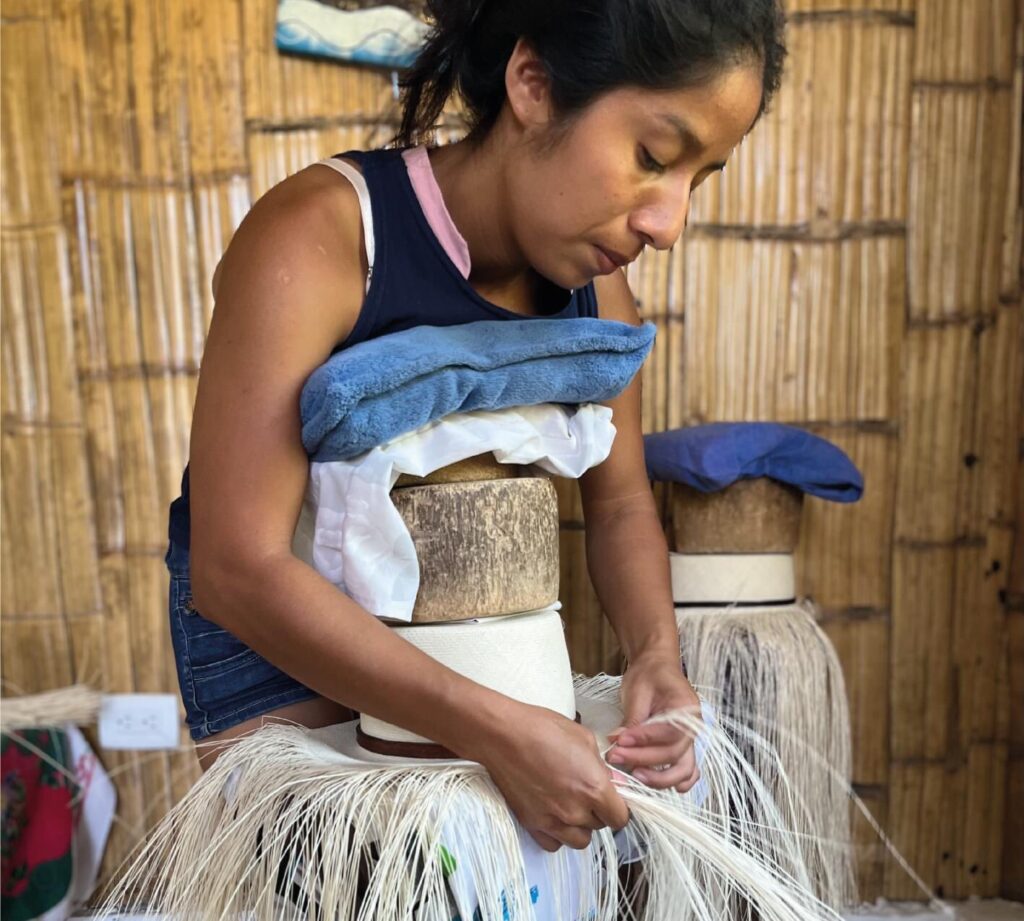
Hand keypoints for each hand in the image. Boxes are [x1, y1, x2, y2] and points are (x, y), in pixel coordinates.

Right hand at [478, 703, 629, 852]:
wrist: (502, 735)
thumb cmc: (543, 728)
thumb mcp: (583, 737)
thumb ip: (601, 765)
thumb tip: (611, 781)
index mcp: (594, 787)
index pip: (620, 818)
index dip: (617, 808)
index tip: (611, 799)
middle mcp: (576, 810)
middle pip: (600, 827)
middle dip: (597, 812)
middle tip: (585, 792)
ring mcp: (552, 820)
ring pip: (579, 840)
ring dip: (579, 826)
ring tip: (570, 805)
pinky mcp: (531, 824)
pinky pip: (554, 844)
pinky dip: (558, 834)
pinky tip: (553, 814)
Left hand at [607, 651, 701, 791]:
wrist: (656, 667)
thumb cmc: (649, 675)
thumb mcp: (638, 691)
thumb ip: (632, 720)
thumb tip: (617, 743)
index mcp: (687, 708)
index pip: (668, 733)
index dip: (643, 740)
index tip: (619, 741)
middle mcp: (694, 728)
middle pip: (674, 755)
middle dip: (643, 759)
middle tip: (616, 757)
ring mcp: (690, 740)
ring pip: (683, 769)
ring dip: (658, 778)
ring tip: (632, 776)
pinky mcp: (681, 747)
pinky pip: (686, 770)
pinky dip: (675, 781)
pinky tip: (660, 786)